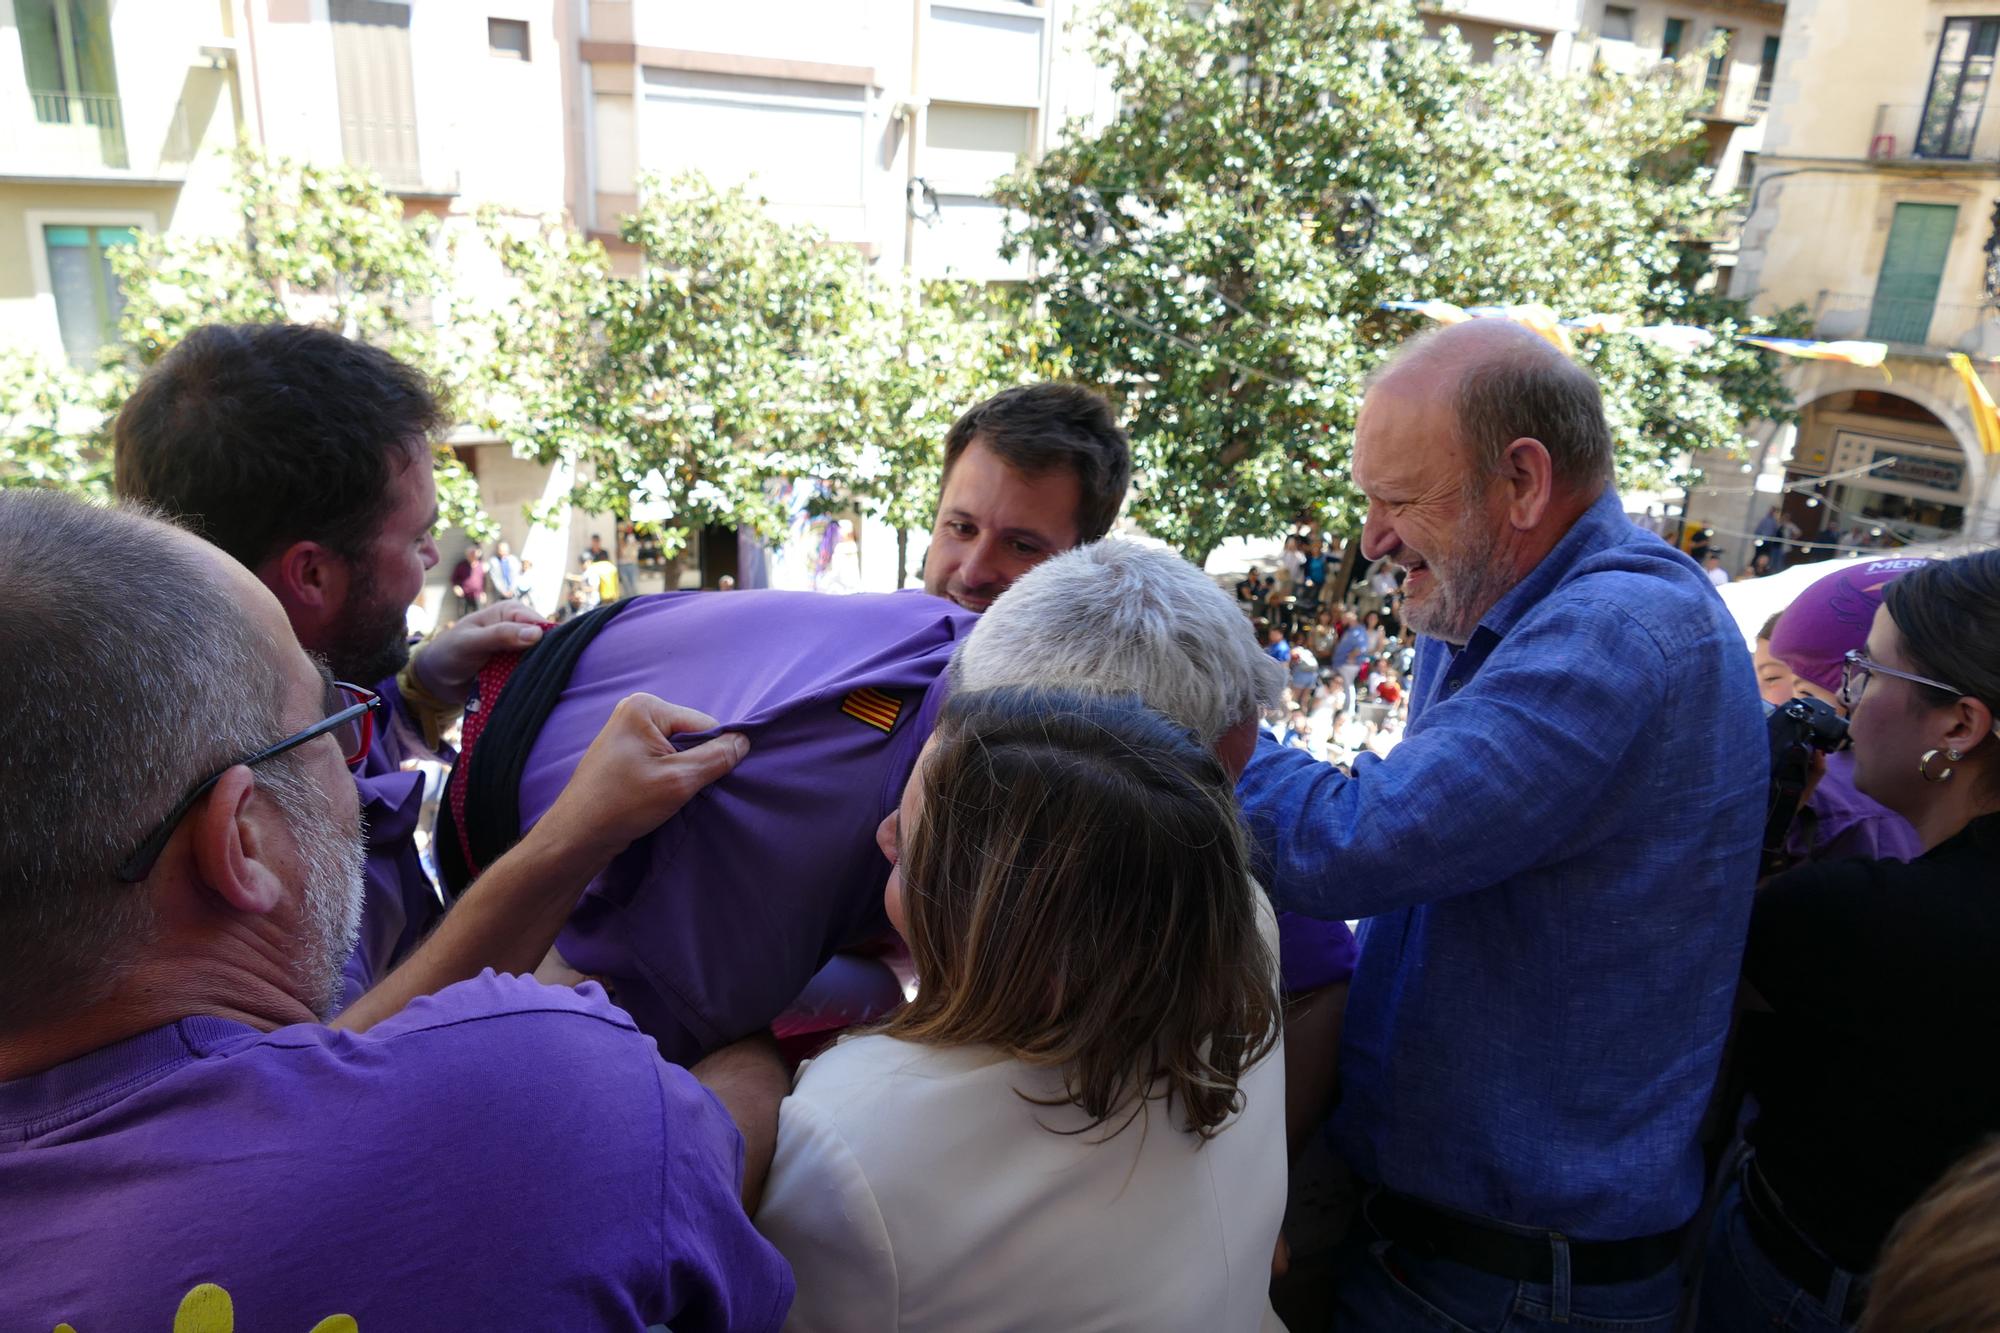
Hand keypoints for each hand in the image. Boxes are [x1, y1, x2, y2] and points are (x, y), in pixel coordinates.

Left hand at [412, 598, 545, 703]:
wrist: (437, 679)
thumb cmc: (449, 652)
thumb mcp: (471, 641)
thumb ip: (501, 635)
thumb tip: (537, 633)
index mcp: (512, 612)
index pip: (541, 625)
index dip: (548, 643)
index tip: (547, 662)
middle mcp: (520, 628)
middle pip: (547, 644)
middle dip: (546, 660)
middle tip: (542, 679)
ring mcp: (521, 650)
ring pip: (543, 662)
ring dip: (539, 674)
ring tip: (537, 687)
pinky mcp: (519, 668)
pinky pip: (534, 675)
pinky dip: (533, 682)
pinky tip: (533, 691)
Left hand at [540, 694, 748, 855]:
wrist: (577, 836)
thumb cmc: (623, 805)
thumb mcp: (679, 781)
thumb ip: (716, 757)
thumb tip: (744, 740)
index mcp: (645, 707)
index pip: (704, 725)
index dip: (711, 755)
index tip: (697, 782)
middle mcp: (634, 712)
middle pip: (691, 736)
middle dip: (694, 764)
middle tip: (678, 791)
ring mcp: (627, 733)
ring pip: (678, 751)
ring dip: (681, 774)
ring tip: (663, 795)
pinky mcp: (624, 755)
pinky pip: (661, 760)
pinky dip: (667, 778)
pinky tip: (655, 797)